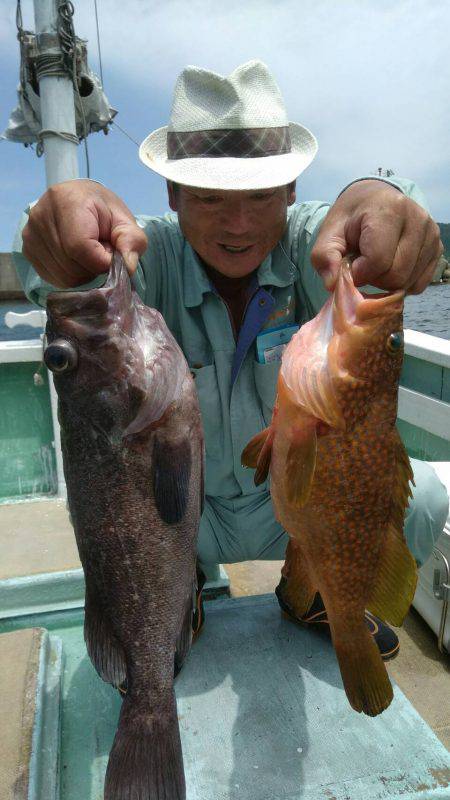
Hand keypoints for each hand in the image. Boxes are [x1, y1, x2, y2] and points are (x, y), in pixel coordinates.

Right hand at [22, 179, 147, 287]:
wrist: (80, 204)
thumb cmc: (104, 213)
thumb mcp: (125, 222)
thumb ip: (131, 242)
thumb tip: (127, 268)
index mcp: (66, 201)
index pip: (79, 247)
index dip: (101, 261)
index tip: (112, 256)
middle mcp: (41, 216)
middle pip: (70, 266)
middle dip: (93, 269)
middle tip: (102, 254)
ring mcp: (30, 235)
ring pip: (62, 277)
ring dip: (83, 275)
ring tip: (90, 256)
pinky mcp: (27, 251)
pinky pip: (53, 278)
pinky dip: (71, 277)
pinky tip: (77, 261)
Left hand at [311, 180, 442, 293]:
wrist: (375, 199)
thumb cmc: (352, 217)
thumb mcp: (330, 231)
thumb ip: (325, 256)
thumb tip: (332, 284)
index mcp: (390, 210)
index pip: (378, 260)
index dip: (360, 272)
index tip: (352, 264)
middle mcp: (417, 219)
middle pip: (396, 275)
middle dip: (374, 278)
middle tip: (364, 264)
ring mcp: (431, 234)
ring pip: (408, 281)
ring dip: (387, 282)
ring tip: (377, 262)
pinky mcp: (437, 247)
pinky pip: (419, 283)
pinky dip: (402, 283)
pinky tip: (392, 267)